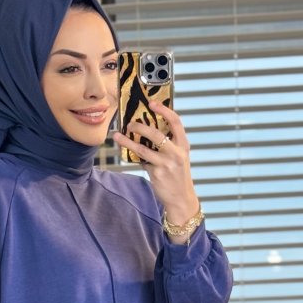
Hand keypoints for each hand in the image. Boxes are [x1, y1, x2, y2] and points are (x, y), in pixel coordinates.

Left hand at [112, 96, 199, 228]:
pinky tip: (125, 151)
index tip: (151, 103)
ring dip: (128, 141)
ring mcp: (166, 163)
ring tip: (118, 135)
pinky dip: (132, 156)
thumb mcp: (179, 157)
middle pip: (156, 133)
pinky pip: (141, 161)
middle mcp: (176, 152)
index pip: (176, 122)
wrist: (181, 199)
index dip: (163, 110)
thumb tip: (147, 129)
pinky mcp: (156, 173)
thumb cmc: (177, 175)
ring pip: (143, 148)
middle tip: (130, 124)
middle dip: (140, 126)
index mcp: (184, 145)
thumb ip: (169, 144)